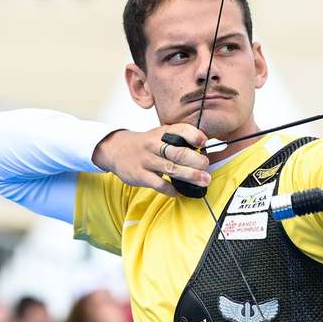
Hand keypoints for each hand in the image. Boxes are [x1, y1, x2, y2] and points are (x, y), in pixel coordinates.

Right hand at [92, 124, 209, 195]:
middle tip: (206, 166)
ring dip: (190, 176)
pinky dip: (173, 190)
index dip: (194, 135)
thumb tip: (204, 148)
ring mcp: (146, 160)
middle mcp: (154, 145)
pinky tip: (181, 191)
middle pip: (178, 152)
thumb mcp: (160, 135)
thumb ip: (179, 140)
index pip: (180, 130)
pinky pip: (160, 185)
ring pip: (171, 169)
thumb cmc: (145, 144)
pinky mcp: (140, 175)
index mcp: (162, 133)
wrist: (116, 149)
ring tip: (203, 181)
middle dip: (196, 161)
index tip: (204, 142)